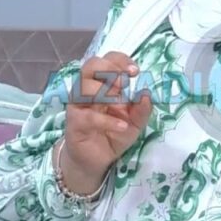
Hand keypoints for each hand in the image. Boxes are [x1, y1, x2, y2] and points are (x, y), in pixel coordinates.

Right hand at [57, 52, 151, 193]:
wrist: (96, 159)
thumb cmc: (113, 134)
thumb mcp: (135, 122)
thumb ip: (142, 109)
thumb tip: (146, 94)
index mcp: (103, 84)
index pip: (107, 60)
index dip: (120, 61)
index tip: (135, 71)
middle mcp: (88, 89)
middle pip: (91, 66)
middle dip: (109, 70)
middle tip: (124, 84)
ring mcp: (79, 105)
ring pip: (84, 87)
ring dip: (105, 92)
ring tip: (120, 104)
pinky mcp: (74, 123)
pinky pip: (88, 117)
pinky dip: (107, 121)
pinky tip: (121, 126)